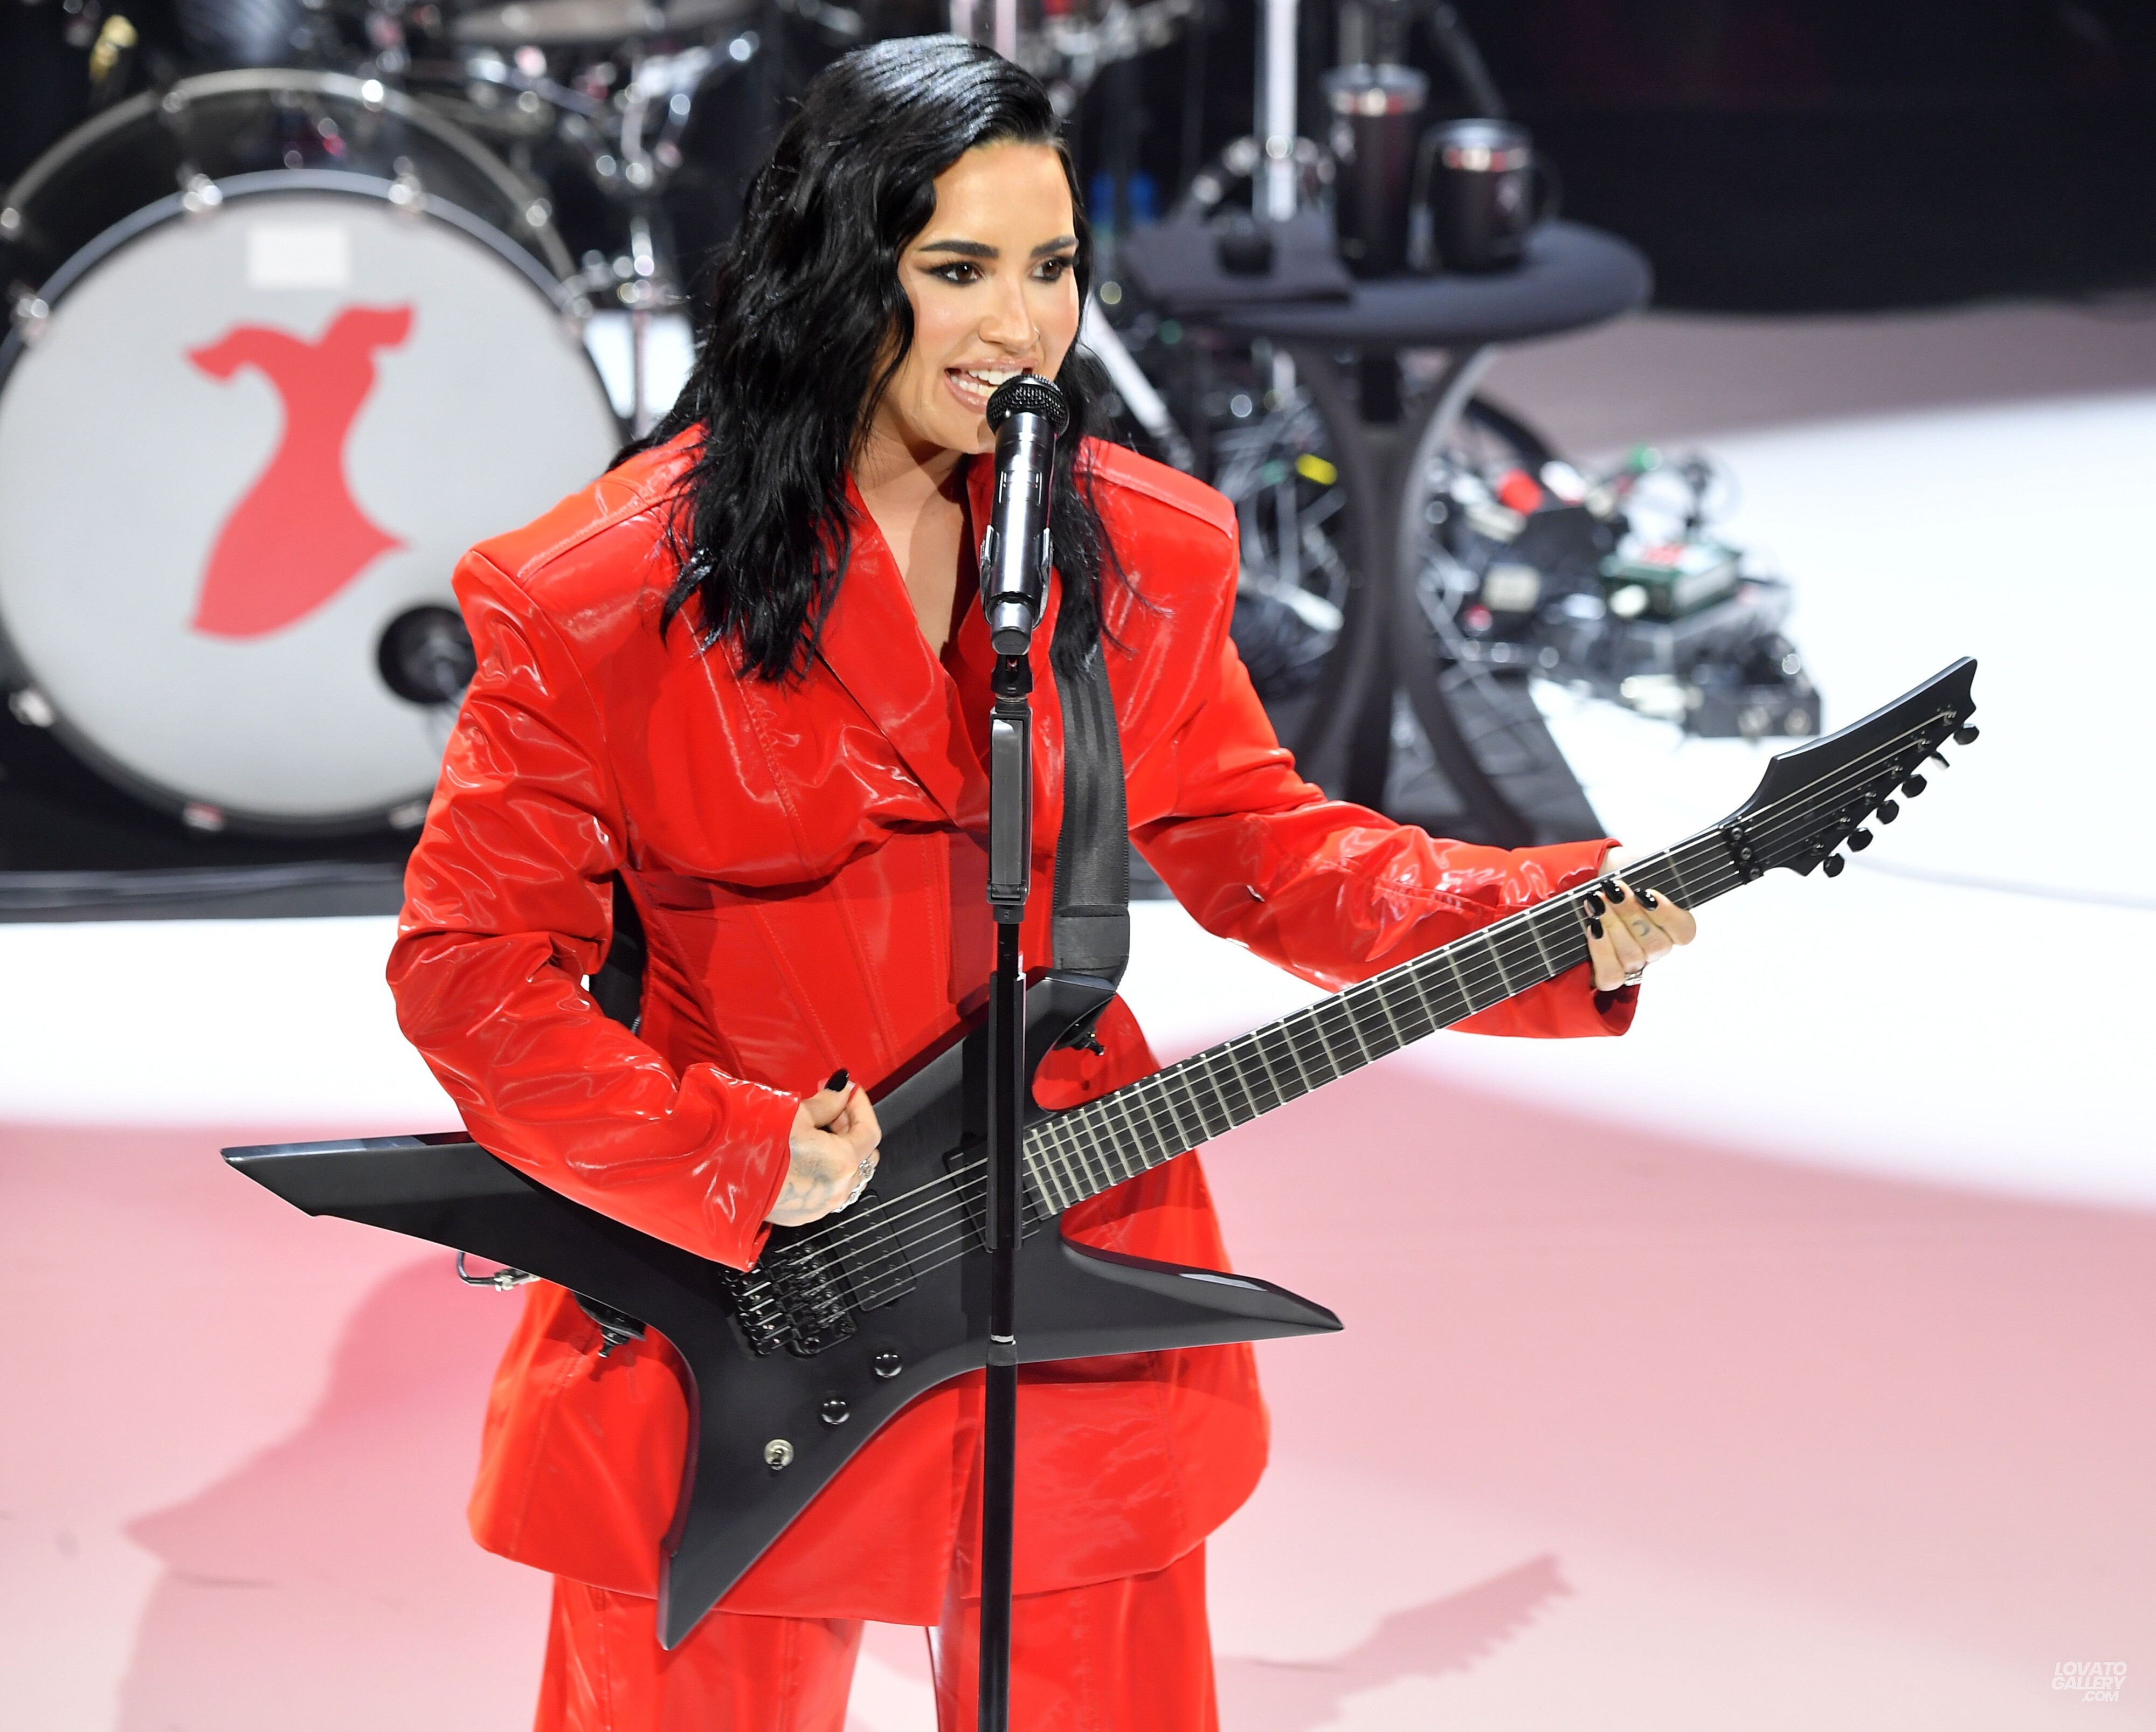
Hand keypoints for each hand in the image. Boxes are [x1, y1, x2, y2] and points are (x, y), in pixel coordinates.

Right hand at [766, 1073, 882, 1226]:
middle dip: (850, 1125)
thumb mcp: (797, 1115)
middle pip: (862, 1153)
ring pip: (848, 1172)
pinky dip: (827, 1167)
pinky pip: (829, 1187)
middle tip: (831, 1104)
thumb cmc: (759, 1146)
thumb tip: (841, 1091)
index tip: (850, 1091)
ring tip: (818, 1127)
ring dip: (840, 1147)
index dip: (861, 1106)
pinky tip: (808, 1152)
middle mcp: (839, 1188)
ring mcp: (823, 1204)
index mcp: (843, 1162)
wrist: (725, 1179)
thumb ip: (828, 1102)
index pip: (869, 1131)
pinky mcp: (807, 1213)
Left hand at [1581, 873, 1696, 991]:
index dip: (1668, 915)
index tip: (1646, 893)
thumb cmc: (1612, 874)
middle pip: (1656, 945)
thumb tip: (1661, 862)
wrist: (1579, 881)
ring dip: (1613, 926)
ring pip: (1633, 958)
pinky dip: (1601, 950)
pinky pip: (1612, 975)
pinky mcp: (1608, 974)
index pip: (1685, 931)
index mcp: (1669, 922)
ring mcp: (1633, 963)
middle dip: (1631, 915)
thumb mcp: (1637, 862)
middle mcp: (1653, 946)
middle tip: (1613, 891)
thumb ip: (1656, 865)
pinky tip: (1592, 928)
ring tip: (1596, 902)